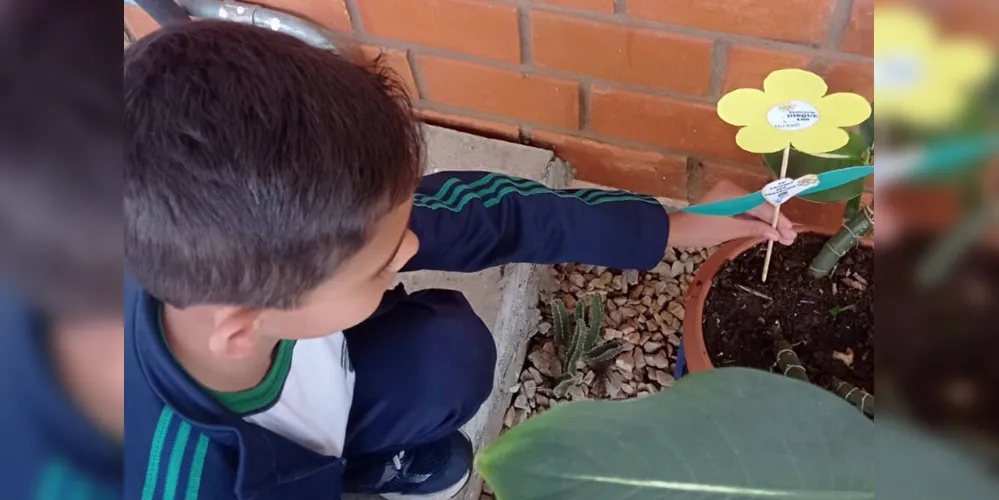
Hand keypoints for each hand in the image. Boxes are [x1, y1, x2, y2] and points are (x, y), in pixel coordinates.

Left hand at [666, 180, 797, 248]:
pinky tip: (767, 232)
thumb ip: (753, 230)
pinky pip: (745, 210)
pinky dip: (754, 221)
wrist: (674, 231)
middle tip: (790, 237)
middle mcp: (731, 188)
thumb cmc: (698, 230)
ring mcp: (727, 194)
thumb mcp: (729, 231)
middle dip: (775, 222)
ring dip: (766, 223)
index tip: (790, 232)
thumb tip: (775, 234)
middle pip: (760, 205)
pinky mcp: (724, 202)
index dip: (777, 220)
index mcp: (731, 192)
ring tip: (783, 238)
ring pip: (754, 208)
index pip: (762, 205)